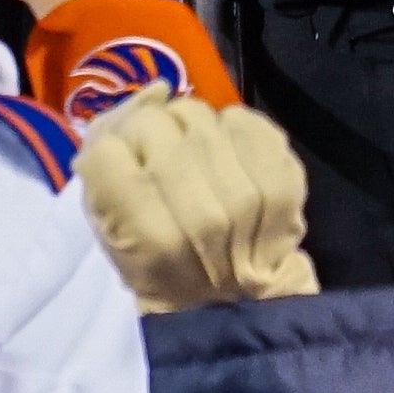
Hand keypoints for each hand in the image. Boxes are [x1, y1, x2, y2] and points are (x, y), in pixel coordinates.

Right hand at [76, 96, 321, 313]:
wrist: (236, 301)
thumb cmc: (160, 267)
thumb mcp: (109, 226)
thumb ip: (108, 157)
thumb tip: (150, 91)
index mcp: (148, 237)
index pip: (108, 149)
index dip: (114, 152)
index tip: (126, 172)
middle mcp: (201, 217)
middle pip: (155, 123)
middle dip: (152, 135)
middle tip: (163, 165)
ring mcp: (248, 198)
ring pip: (201, 115)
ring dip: (192, 131)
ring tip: (198, 163)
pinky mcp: (284, 182)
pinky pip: (247, 121)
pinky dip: (232, 129)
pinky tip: (229, 156)